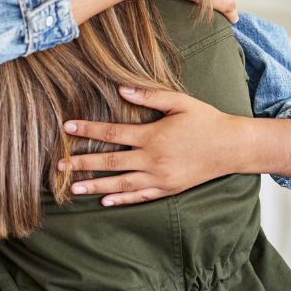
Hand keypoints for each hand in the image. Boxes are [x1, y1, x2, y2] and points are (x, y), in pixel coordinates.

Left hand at [58, 86, 247, 205]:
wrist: (231, 147)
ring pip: (121, 184)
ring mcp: (160, 177)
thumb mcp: (179, 102)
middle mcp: (153, 159)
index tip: (67, 129)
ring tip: (73, 189)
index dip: (87, 130)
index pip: (112, 134)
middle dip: (82, 164)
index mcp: (153, 135)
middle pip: (110, 162)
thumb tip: (121, 89)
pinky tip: (105, 201)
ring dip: (95, 186)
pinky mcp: (168, 189)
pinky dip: (122, 200)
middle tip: (59, 167)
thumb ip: (149, 95)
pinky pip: (140, 197)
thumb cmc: (206, 120)